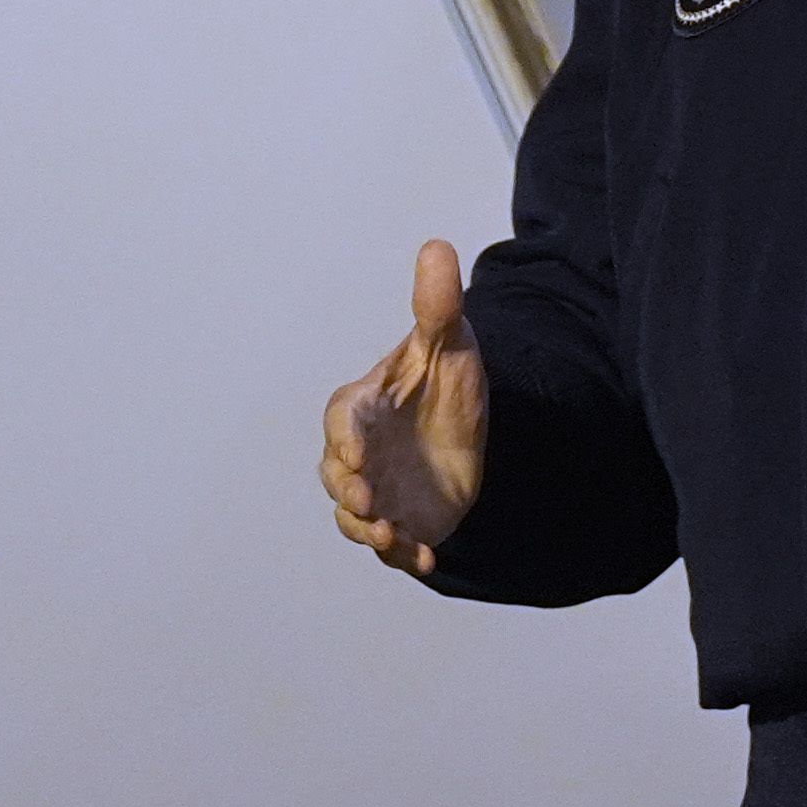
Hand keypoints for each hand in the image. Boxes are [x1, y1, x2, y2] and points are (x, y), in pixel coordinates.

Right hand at [323, 240, 486, 573]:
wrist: (468, 432)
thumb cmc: (444, 381)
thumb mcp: (448, 343)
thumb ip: (437, 305)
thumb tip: (438, 245)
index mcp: (362, 408)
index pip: (342, 421)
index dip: (344, 439)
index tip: (356, 455)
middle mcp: (359, 454)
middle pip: (337, 476)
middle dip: (348, 492)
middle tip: (367, 502)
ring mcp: (376, 491)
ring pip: (355, 518)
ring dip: (367, 531)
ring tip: (390, 538)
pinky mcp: (400, 522)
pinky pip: (392, 546)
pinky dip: (404, 556)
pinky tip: (429, 560)